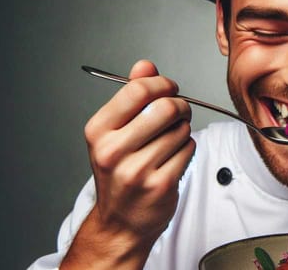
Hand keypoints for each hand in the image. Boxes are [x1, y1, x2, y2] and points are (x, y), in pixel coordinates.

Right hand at [61, 60, 194, 268]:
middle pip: (166, 107)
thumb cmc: (120, 171)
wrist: (120, 221)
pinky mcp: (160, 185)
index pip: (139, 90)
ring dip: (184, 130)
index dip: (162, 84)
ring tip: (171, 140)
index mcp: (98, 130)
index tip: (169, 88)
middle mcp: (113, 150)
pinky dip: (188, 148)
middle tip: (178, 113)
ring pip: (181, 129)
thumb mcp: (115, 131)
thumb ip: (131, 95)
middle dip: (180, 106)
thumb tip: (145, 65)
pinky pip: (189, 149)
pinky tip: (174, 157)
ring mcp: (136, 170)